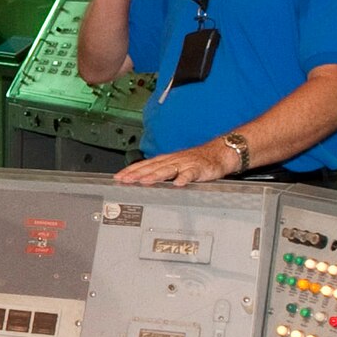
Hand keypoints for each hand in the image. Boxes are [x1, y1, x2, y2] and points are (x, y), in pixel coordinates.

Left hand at [113, 141, 235, 187]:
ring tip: (145, 181)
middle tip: (125, 180)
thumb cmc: (196, 161)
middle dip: (137, 174)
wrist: (219, 153)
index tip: (118, 177)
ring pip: (168, 169)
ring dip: (155, 175)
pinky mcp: (198, 168)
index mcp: (165, 160)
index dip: (131, 171)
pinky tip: (178, 183)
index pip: (144, 165)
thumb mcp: (175, 166)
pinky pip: (191, 173)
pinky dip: (184, 177)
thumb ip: (161, 173)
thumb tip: (142, 180)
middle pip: (152, 167)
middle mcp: (172, 160)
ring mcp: (185, 164)